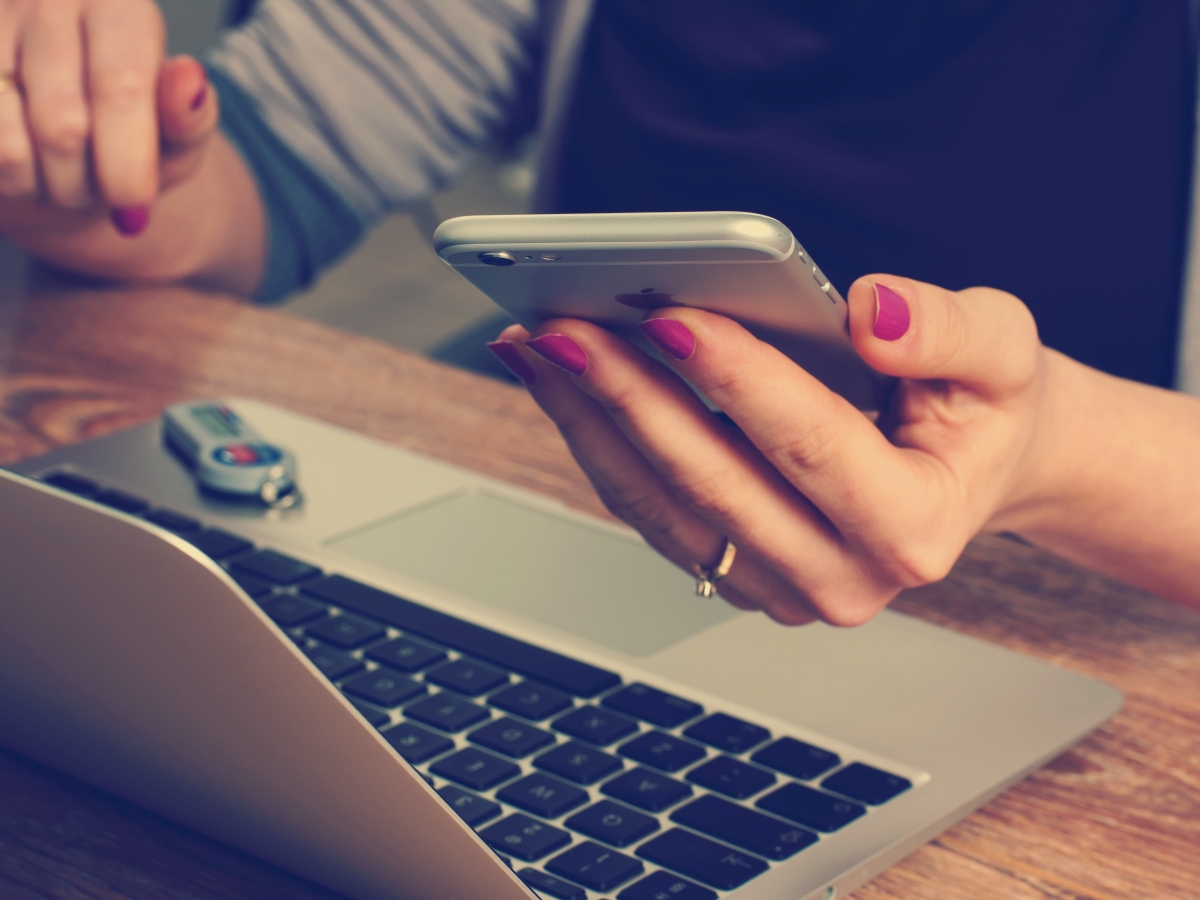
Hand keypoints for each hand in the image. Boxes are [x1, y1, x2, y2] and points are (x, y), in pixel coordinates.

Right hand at [0, 0, 217, 241]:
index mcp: (118, 6)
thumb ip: (190, 117)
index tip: (134, 206)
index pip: (120, 86)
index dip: (127, 161)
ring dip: (45, 187)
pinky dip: (13, 182)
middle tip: (103, 193)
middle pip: (62, 125)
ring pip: (9, 145)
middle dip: (87, 185)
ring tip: (66, 177)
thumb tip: (189, 80)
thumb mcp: (178, 135)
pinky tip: (30, 163)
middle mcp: (46, 1)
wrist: (67, 142)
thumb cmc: (133, 135)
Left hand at [487, 276, 1052, 626]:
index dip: (737, 379)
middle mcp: (842, 579)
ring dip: (592, 422)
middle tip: (564, 326)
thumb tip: (870, 313)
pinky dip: (599, 442)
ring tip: (540, 345)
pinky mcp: (736, 573)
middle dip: (630, 398)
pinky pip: (650, 512)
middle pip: (713, 484)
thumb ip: (950, 330)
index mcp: (915, 528)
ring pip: (661, 506)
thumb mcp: (1004, 352)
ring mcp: (780, 588)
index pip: (809, 446)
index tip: (670, 315)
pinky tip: (563, 381)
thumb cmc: (982, 408)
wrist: (971, 469)